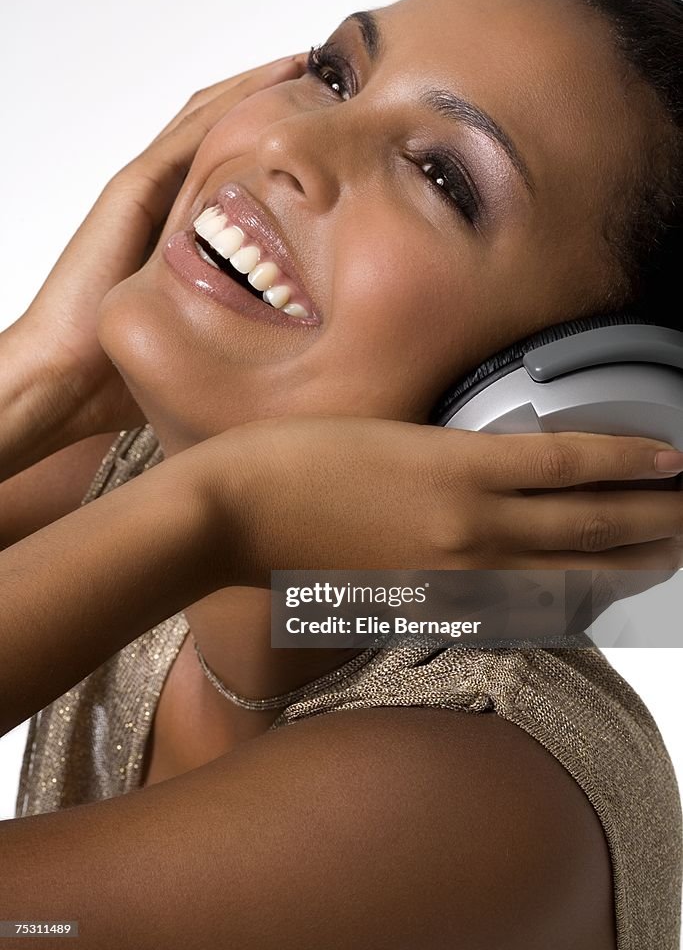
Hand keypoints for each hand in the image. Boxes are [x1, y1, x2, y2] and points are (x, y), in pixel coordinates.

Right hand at [5, 54, 305, 447]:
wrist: (68, 376)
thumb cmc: (129, 371)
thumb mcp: (211, 340)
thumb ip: (247, 325)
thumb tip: (307, 344)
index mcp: (185, 229)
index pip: (236, 166)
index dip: (279, 140)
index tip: (330, 130)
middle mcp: (167, 199)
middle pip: (224, 130)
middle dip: (273, 101)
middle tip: (329, 81)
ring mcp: (148, 189)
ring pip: (209, 118)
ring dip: (257, 87)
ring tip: (306, 65)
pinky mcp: (134, 189)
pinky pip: (189, 134)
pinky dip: (231, 104)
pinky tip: (271, 83)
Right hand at [191, 418, 682, 624]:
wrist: (239, 514)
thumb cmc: (302, 456)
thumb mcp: (393, 433)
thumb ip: (458, 457)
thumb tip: (510, 474)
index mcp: (459, 465)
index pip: (572, 464)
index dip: (632, 462)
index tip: (676, 460)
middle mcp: (469, 525)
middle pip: (583, 525)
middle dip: (649, 521)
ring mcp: (449, 573)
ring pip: (557, 573)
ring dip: (618, 565)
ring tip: (662, 557)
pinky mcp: (425, 606)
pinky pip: (508, 605)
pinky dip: (554, 598)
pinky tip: (578, 596)